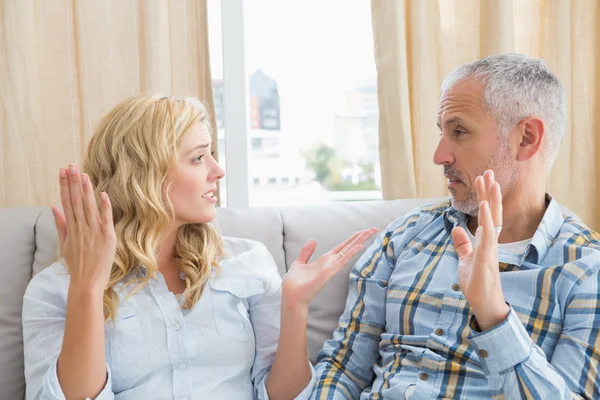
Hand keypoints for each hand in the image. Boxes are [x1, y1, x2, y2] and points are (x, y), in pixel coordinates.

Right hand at [52, 165, 116, 293]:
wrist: (88, 282)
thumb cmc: (78, 264)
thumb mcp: (65, 244)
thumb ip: (61, 224)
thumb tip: (53, 207)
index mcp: (71, 228)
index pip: (66, 202)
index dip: (64, 186)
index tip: (63, 171)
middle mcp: (81, 228)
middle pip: (76, 201)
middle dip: (73, 182)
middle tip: (71, 166)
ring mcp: (94, 232)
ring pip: (89, 207)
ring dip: (86, 190)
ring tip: (83, 174)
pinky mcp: (107, 237)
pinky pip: (106, 218)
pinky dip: (104, 206)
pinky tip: (103, 193)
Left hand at [282, 228, 377, 311]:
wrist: (291, 296)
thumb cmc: (295, 283)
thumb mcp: (300, 262)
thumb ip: (307, 252)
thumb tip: (313, 240)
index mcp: (325, 260)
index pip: (342, 247)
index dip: (352, 238)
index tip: (362, 231)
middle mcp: (330, 263)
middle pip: (348, 247)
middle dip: (361, 237)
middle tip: (374, 228)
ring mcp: (331, 268)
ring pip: (348, 251)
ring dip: (359, 241)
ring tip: (371, 232)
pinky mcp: (329, 272)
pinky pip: (342, 261)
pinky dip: (351, 254)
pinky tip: (359, 246)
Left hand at [451, 170, 509, 330]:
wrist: (484, 303)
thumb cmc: (478, 284)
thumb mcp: (466, 260)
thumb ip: (463, 244)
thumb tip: (456, 229)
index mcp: (484, 241)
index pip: (485, 214)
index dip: (484, 197)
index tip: (482, 180)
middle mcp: (490, 241)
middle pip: (491, 211)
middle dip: (489, 191)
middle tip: (488, 171)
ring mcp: (490, 247)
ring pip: (492, 218)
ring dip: (490, 199)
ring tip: (490, 180)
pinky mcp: (488, 256)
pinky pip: (488, 233)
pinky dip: (485, 218)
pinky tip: (484, 204)